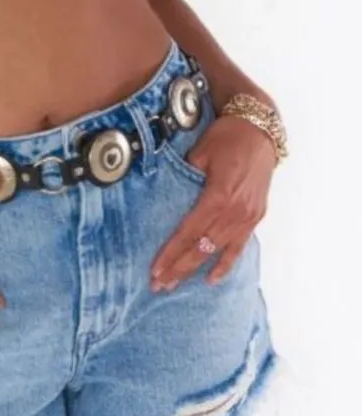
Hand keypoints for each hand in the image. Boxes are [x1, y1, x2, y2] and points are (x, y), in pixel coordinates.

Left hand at [150, 115, 276, 290]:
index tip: (155, 270)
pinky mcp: (255, 216)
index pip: (189, 232)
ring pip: (218, 251)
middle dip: (179, 268)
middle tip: (158, 286)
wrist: (259, 130)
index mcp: (218, 196)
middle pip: (201, 247)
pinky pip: (239, 246)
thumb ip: (185, 176)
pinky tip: (212, 279)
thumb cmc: (226, 136)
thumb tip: (169, 193)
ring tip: (176, 285)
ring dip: (196, 269)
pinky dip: (226, 263)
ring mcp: (247, 216)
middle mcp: (235, 212)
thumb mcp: (199, 152)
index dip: (171, 253)